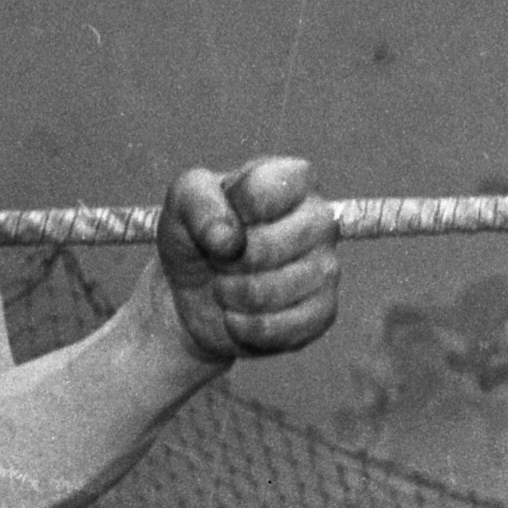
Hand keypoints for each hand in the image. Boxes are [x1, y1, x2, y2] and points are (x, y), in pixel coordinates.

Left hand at [157, 156, 341, 366]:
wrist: (190, 294)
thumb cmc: (195, 237)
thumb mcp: (181, 204)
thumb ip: (198, 201)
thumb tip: (230, 240)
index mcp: (293, 180)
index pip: (266, 191)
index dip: (231, 214)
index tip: (219, 222)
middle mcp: (320, 220)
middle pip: (272, 246)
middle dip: (228, 262)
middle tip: (219, 261)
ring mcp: (326, 267)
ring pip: (280, 290)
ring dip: (234, 296)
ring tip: (225, 288)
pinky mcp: (322, 311)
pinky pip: (288, 327)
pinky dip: (248, 328)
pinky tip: (238, 317)